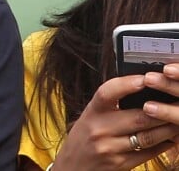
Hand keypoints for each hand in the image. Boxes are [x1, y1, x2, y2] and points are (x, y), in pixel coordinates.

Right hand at [51, 74, 178, 170]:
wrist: (73, 165)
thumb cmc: (83, 136)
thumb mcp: (90, 115)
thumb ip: (109, 105)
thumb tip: (139, 91)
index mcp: (92, 112)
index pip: (107, 93)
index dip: (126, 84)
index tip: (144, 78)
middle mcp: (100, 129)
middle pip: (137, 118)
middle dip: (160, 111)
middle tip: (174, 102)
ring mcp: (110, 148)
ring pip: (146, 137)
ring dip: (166, 129)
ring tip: (176, 121)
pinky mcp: (121, 164)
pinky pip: (147, 154)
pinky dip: (162, 145)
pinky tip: (169, 139)